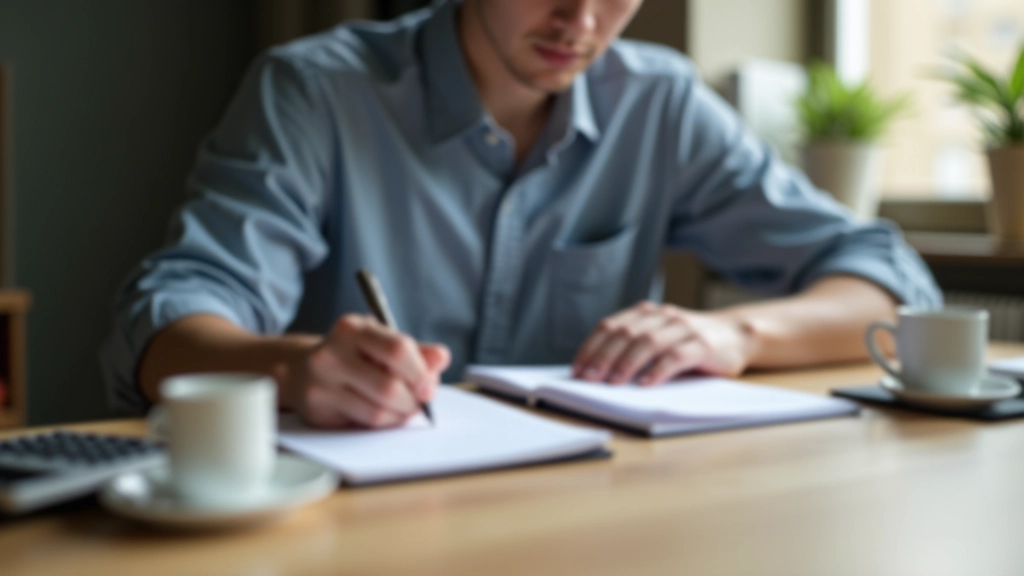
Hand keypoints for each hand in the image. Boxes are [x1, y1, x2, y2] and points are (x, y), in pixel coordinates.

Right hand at [280, 315, 449, 428]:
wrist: (303, 370)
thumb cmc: (353, 356)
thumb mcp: (382, 344)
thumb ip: (415, 352)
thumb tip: (442, 358)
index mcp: (353, 328)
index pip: (397, 349)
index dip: (420, 372)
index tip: (429, 386)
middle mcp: (332, 352)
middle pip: (389, 386)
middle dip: (413, 400)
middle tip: (420, 403)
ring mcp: (321, 381)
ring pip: (377, 411)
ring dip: (400, 415)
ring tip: (403, 409)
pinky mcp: (317, 407)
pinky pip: (363, 423)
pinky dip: (383, 423)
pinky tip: (384, 415)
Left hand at [572, 301, 755, 385]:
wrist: (736, 335)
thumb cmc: (689, 343)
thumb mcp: (659, 337)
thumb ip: (634, 346)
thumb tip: (597, 372)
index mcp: (646, 312)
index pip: (610, 326)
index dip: (591, 347)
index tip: (577, 369)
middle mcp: (663, 316)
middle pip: (626, 334)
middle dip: (604, 357)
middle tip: (589, 378)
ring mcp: (683, 328)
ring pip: (648, 343)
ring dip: (627, 363)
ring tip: (613, 382)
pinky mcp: (702, 345)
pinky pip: (676, 357)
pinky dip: (658, 371)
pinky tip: (646, 384)